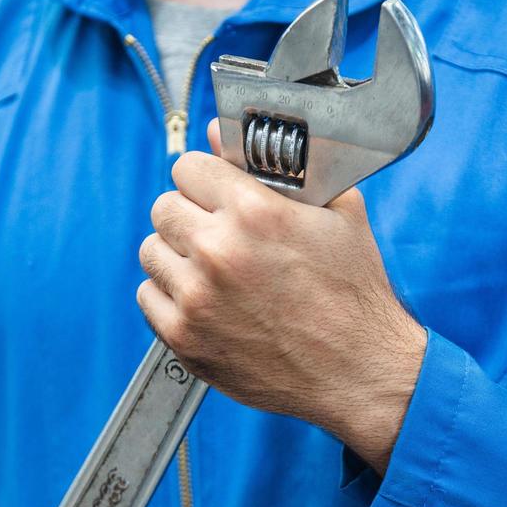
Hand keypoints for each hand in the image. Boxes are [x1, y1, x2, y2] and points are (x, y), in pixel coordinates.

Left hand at [137, 120, 425, 471]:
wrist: (358, 373)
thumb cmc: (354, 294)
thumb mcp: (337, 213)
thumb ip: (275, 166)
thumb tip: (220, 133)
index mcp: (255, 211)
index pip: (189, 167)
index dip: (206, 179)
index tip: (217, 193)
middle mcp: (218, 251)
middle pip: (163, 207)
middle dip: (189, 215)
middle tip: (217, 234)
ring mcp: (196, 297)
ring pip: (151, 251)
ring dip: (177, 256)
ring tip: (213, 270)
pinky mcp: (184, 338)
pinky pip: (149, 296)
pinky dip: (171, 296)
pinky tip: (206, 301)